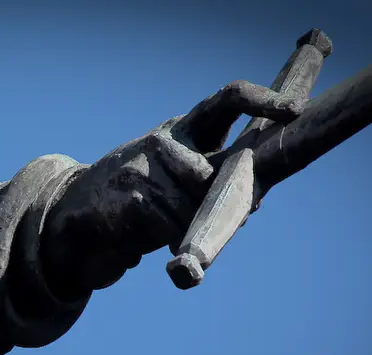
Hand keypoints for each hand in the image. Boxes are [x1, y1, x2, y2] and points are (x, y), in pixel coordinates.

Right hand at [42, 80, 304, 300]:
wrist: (77, 216)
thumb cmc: (142, 200)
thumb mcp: (179, 182)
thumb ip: (214, 185)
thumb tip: (251, 202)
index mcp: (187, 130)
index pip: (228, 99)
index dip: (262, 101)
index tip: (293, 110)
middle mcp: (166, 139)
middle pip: (211, 174)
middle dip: (216, 204)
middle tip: (215, 217)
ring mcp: (144, 164)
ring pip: (191, 206)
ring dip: (188, 228)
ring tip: (167, 228)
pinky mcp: (130, 195)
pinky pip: (169, 223)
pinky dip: (168, 238)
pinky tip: (150, 237)